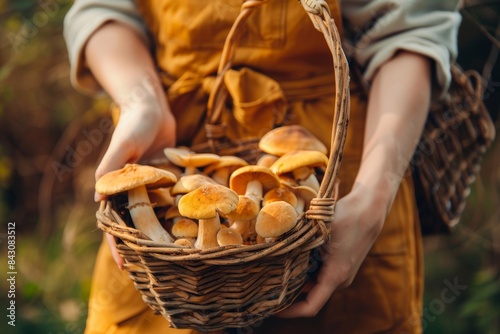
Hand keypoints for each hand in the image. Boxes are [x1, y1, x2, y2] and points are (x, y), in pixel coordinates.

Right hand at [97, 100, 176, 268]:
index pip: (116, 221)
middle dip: (147, 245)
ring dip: (168, 232)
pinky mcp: (171, 179)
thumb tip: (98, 200)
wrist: (153, 107)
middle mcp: (136, 192)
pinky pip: (178, 198)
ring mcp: (155, 187)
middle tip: (160, 270)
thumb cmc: (134, 124)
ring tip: (181, 255)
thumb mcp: (123, 144)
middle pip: (139, 224)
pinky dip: (185, 211)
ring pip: (160, 215)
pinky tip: (199, 226)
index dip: (119, 244)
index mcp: (119, 188)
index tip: (126, 268)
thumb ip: (111, 168)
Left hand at [277, 184, 388, 317]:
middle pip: (309, 295)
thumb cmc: (347, 217)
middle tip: (265, 285)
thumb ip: (298, 242)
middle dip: (288, 293)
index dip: (290, 311)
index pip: (310, 306)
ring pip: (313, 283)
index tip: (272, 308)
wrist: (370, 208)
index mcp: (335, 276)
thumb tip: (271, 245)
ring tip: (274, 270)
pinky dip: (304, 269)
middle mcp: (339, 279)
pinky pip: (318, 274)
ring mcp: (340, 272)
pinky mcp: (339, 264)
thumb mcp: (318, 229)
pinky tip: (290, 257)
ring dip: (295, 278)